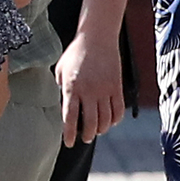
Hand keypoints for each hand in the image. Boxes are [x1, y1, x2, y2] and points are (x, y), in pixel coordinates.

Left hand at [59, 29, 127, 146]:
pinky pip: (118, 109)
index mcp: (72, 88)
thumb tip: (65, 103)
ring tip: (98, 131)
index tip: (69, 143)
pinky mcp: (117, 86)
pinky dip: (116, 119)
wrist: (97, 38)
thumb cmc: (76, 53)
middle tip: (85, 138)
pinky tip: (111, 121)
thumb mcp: (60, 70)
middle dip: (87, 134)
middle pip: (91, 122)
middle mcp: (89, 91)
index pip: (70, 118)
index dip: (70, 133)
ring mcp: (105, 89)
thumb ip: (62, 88)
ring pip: (106, 119)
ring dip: (102, 129)